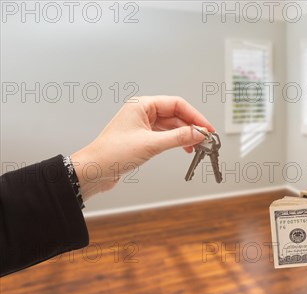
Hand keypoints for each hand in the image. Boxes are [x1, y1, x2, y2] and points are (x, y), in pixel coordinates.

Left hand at [71, 96, 213, 200]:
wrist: (94, 170)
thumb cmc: (113, 153)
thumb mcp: (151, 144)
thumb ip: (178, 138)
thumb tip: (199, 133)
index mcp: (142, 105)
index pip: (177, 104)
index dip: (195, 116)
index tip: (207, 128)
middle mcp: (142, 112)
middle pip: (176, 115)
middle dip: (192, 126)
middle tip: (205, 139)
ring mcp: (142, 125)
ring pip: (171, 126)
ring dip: (185, 135)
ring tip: (197, 146)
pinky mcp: (142, 138)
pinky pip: (165, 135)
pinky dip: (176, 141)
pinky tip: (184, 148)